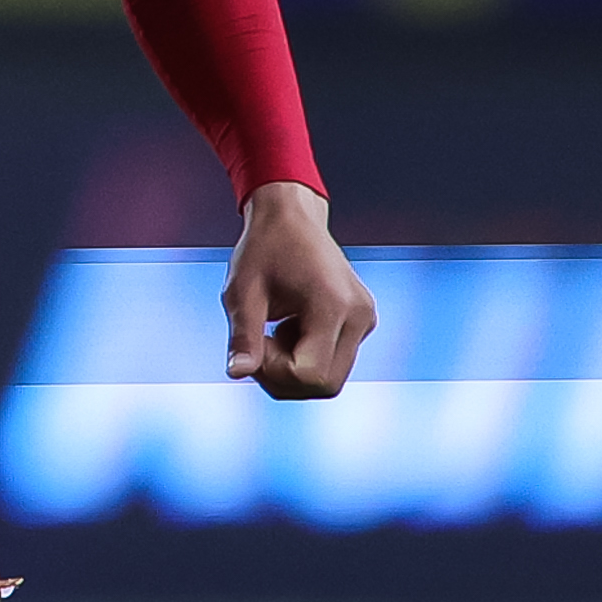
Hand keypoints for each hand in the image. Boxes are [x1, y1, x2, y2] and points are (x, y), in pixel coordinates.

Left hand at [224, 182, 375, 399]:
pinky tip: (291, 327)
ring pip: (330, 379)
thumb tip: (237, 373)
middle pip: (325, 385)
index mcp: (334, 306)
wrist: (292, 217)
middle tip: (261, 342)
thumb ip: (243, 336)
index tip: (256, 341)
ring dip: (294, 368)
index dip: (274, 371)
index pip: (309, 375)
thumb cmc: (264, 248)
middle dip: (284, 377)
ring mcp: (365, 320)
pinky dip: (306, 358)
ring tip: (276, 331)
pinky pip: (333, 363)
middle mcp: (359, 317)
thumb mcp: (243, 293)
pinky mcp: (361, 322)